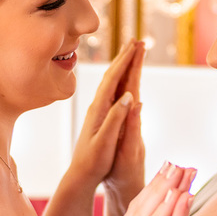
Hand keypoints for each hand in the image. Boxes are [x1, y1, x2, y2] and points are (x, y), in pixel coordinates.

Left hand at [66, 40, 144, 196]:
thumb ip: (116, 118)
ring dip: (122, 66)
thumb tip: (129, 95)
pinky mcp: (101, 117)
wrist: (80, 175)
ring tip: (131, 53)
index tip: (135, 45)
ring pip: (111, 82)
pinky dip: (120, 80)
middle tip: (136, 40)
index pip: (113, 79)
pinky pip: (112, 92)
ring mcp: (98, 111)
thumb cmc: (94, 161)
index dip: (125, 61)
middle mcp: (97, 106)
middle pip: (112, 75)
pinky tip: (122, 79)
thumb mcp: (106, 141)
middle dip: (124, 57)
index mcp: (99, 109)